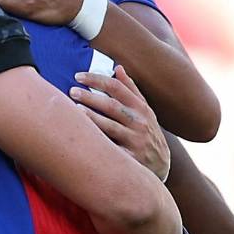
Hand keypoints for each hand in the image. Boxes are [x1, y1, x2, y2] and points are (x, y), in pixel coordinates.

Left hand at [69, 65, 169, 180]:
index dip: (96, 80)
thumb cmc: (147, 133)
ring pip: (109, 126)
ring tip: (73, 110)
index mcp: (141, 108)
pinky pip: (110, 149)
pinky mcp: (130, 159)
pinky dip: (96, 142)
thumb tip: (117, 67)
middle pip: (111, 105)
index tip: (77, 76)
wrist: (162, 166)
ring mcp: (135, 141)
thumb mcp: (145, 111)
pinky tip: (81, 137)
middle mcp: (139, 122)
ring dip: (90, 117)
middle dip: (90, 97)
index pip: (117, 87)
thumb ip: (131, 90)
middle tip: (71, 91)